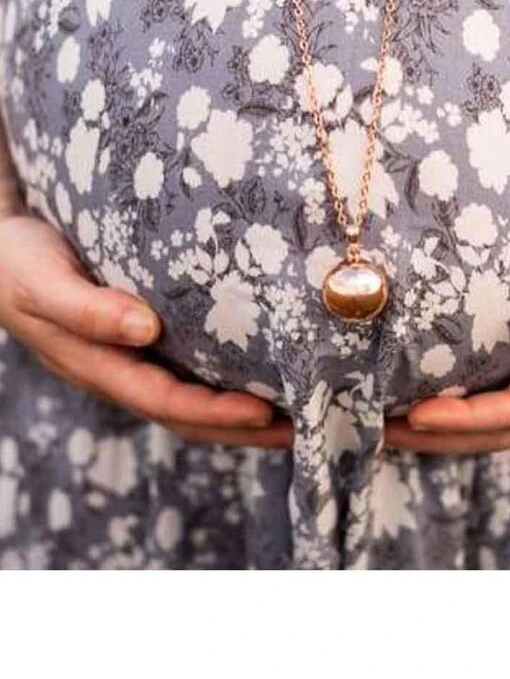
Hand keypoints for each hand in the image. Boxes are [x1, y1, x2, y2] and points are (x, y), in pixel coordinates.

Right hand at [0, 215, 292, 448]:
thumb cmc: (17, 262)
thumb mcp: (42, 281)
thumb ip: (87, 308)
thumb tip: (146, 329)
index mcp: (93, 364)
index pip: (163, 399)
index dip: (213, 410)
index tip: (264, 410)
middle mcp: (114, 370)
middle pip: (183, 413)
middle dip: (240, 428)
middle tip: (300, 428)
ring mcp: (124, 360)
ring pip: (185, 399)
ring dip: (235, 414)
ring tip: (291, 415)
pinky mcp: (133, 341)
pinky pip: (181, 372)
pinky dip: (219, 382)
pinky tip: (254, 373)